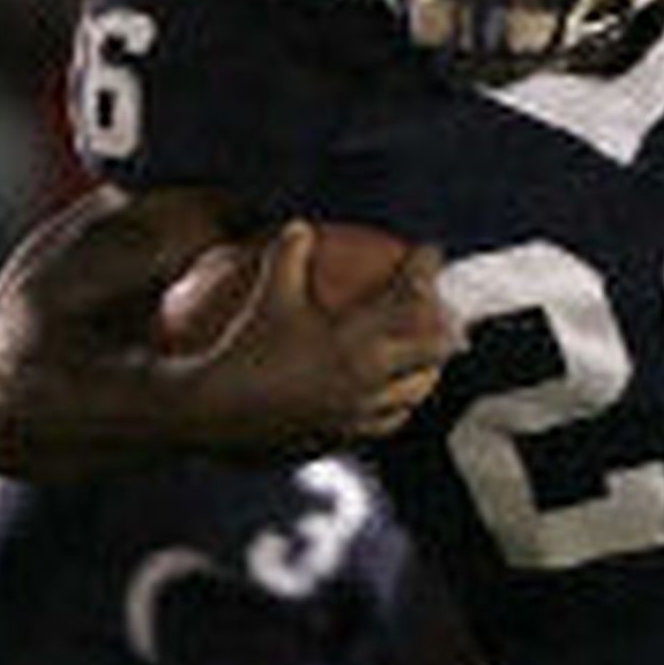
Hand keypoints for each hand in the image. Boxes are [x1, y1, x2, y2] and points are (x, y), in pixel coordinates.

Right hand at [177, 225, 454, 454]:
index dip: (424, 272)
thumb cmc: (242, 348)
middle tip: (447, 315)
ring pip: (413, 395)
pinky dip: (393, 407)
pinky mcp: (343, 440)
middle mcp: (372, 384)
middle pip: (432, 354)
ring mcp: (361, 416)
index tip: (431, 252)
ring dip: (425, 374)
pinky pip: (383, 423)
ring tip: (426, 363)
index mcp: (362, 345)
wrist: (215, 414)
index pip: (411, 301)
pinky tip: (385, 401)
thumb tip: (301, 224)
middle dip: (445, 331)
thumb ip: (288, 257)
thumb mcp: (267, 296)